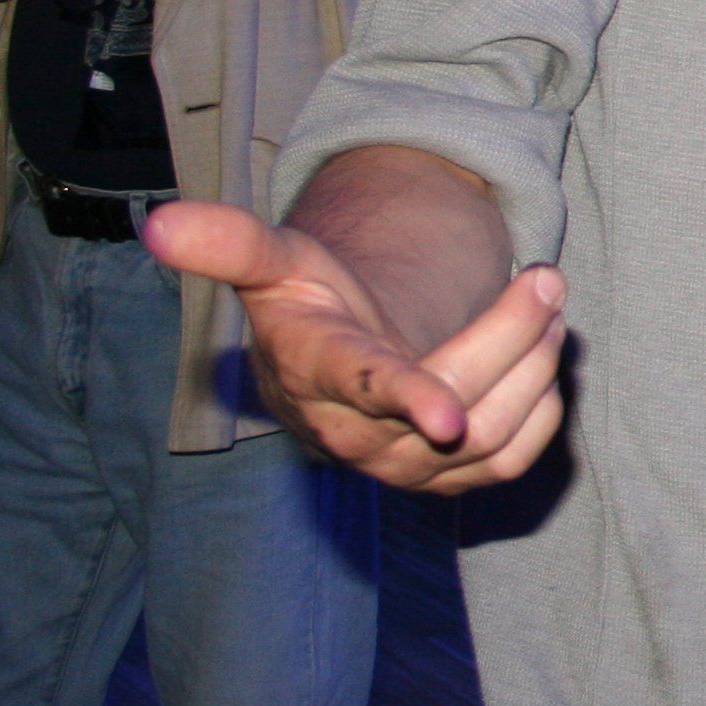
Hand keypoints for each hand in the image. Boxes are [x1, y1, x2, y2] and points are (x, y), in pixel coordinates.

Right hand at [143, 199, 568, 491]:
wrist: (326, 370)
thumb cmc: (307, 306)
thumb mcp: (272, 263)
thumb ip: (229, 244)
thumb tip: (158, 223)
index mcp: (317, 373)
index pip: (363, 388)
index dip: (405, 398)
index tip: (446, 415)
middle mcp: (356, 435)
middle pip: (455, 398)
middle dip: (509, 334)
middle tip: (547, 277)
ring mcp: (403, 467)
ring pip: (493, 433)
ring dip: (534, 365)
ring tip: (548, 306)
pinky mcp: (446, 482)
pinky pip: (513, 458)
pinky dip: (541, 407)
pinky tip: (541, 359)